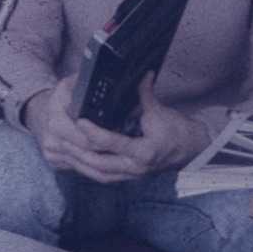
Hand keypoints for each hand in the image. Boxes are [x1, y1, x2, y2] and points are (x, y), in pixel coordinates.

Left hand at [26, 74, 211, 183]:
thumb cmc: (177, 131)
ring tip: (64, 148)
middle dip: (78, 152)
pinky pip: (103, 176)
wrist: (191, 150)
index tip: (79, 120)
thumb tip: (141, 74)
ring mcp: (132, 176)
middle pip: (100, 164)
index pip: (113, 143)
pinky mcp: (128, 177)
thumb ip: (146, 95)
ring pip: (99, 174)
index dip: (94, 132)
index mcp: (145, 151)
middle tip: (61, 138)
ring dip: (79, 162)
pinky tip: (76, 158)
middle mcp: (136, 168)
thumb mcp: (161, 112)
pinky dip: (88, 168)